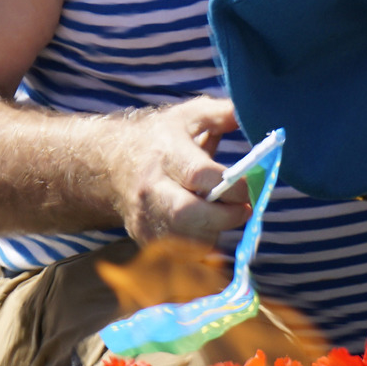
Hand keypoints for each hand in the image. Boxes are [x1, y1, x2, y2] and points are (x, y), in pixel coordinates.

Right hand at [106, 96, 251, 244]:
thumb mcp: (189, 117)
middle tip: (243, 209)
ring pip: (190, 239)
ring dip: (215, 230)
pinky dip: (200, 243)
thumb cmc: (160, 139)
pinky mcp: (145, 238)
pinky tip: (201, 224)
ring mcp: (145, 216)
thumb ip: (223, 114)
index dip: (232, 185)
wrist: (111, 164)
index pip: (199, 175)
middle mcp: (151, 188)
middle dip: (225, 216)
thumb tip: (255, 112)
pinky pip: (183, 253)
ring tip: (219, 212)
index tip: (249, 186)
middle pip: (188, 214)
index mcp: (165, 153)